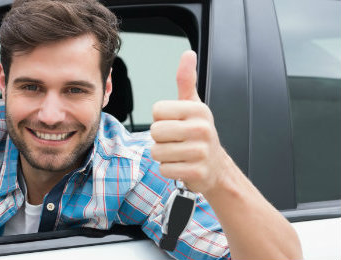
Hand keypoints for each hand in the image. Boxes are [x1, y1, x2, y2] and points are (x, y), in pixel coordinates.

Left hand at [150, 51, 228, 193]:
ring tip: (179, 153)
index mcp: (198, 110)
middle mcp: (201, 129)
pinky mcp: (196, 172)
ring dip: (163, 155)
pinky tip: (182, 165)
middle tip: (176, 141)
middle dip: (160, 139)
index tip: (175, 123)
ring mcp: (200, 152)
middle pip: (155, 132)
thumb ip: (186, 80)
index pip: (157, 111)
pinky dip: (168, 170)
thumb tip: (188, 54)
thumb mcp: (193, 105)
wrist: (215, 167)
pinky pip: (164, 169)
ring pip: (157, 152)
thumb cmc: (198, 133)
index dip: (161, 119)